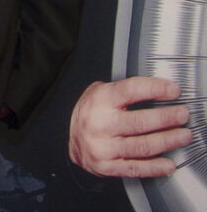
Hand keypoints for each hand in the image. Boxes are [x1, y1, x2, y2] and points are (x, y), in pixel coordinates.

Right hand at [69, 77, 192, 177]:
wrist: (74, 141)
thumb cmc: (93, 115)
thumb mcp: (100, 93)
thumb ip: (126, 90)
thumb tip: (161, 89)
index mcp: (99, 101)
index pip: (130, 90)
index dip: (155, 89)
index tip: (173, 90)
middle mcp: (99, 123)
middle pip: (140, 121)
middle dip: (167, 118)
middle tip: (182, 115)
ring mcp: (102, 147)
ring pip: (142, 146)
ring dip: (168, 141)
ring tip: (182, 136)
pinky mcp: (106, 166)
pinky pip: (136, 168)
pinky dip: (155, 167)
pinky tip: (169, 164)